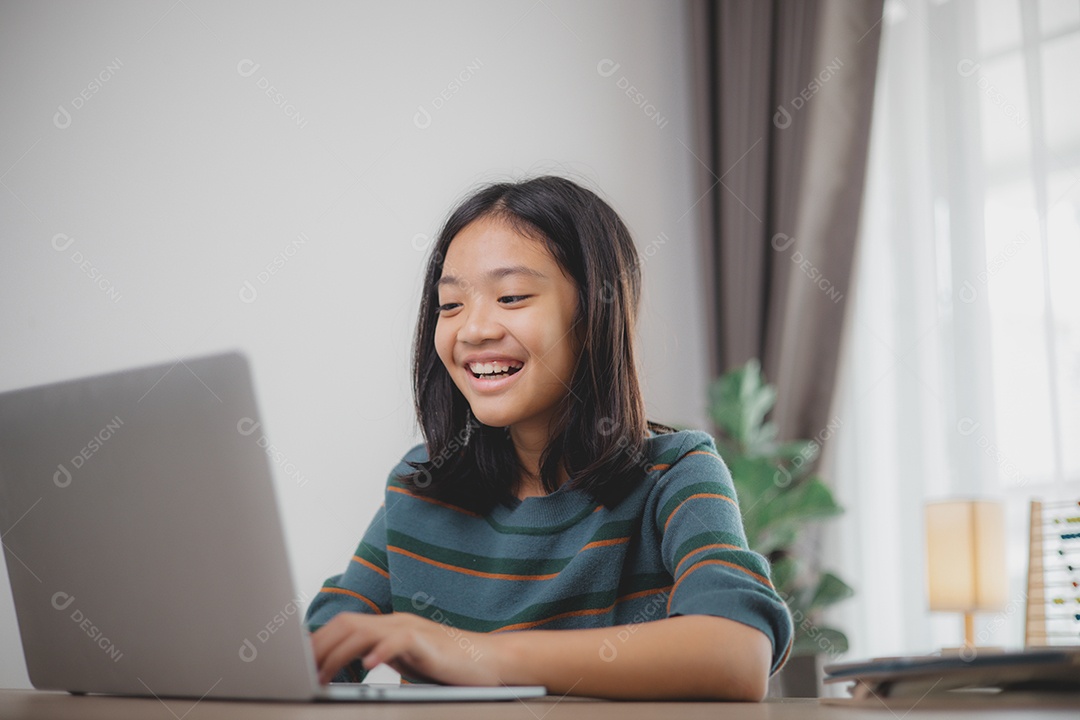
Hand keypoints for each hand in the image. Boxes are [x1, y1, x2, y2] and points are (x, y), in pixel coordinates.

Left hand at [311, 612, 503, 685]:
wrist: (487, 660)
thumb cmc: (448, 664)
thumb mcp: (407, 660)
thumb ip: (382, 656)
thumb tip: (354, 664)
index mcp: (388, 625)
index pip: (345, 625)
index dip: (319, 641)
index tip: (300, 661)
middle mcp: (396, 621)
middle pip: (347, 624)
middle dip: (320, 646)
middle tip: (303, 670)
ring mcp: (411, 628)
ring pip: (365, 632)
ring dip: (340, 654)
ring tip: (325, 674)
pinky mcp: (427, 641)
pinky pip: (399, 641)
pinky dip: (381, 652)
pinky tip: (368, 665)